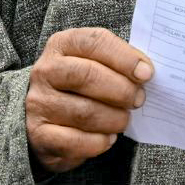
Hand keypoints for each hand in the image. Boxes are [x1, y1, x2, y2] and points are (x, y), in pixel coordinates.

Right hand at [26, 27, 153, 173]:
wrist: (46, 115)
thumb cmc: (83, 84)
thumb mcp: (99, 62)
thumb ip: (121, 61)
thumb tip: (146, 72)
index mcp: (63, 44)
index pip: (95, 42)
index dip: (124, 58)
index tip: (146, 74)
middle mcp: (45, 71)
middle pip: (87, 76)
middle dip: (121, 90)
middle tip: (139, 100)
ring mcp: (38, 103)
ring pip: (84, 112)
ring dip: (114, 119)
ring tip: (124, 120)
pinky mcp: (38, 134)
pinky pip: (74, 141)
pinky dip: (98, 142)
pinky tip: (108, 138)